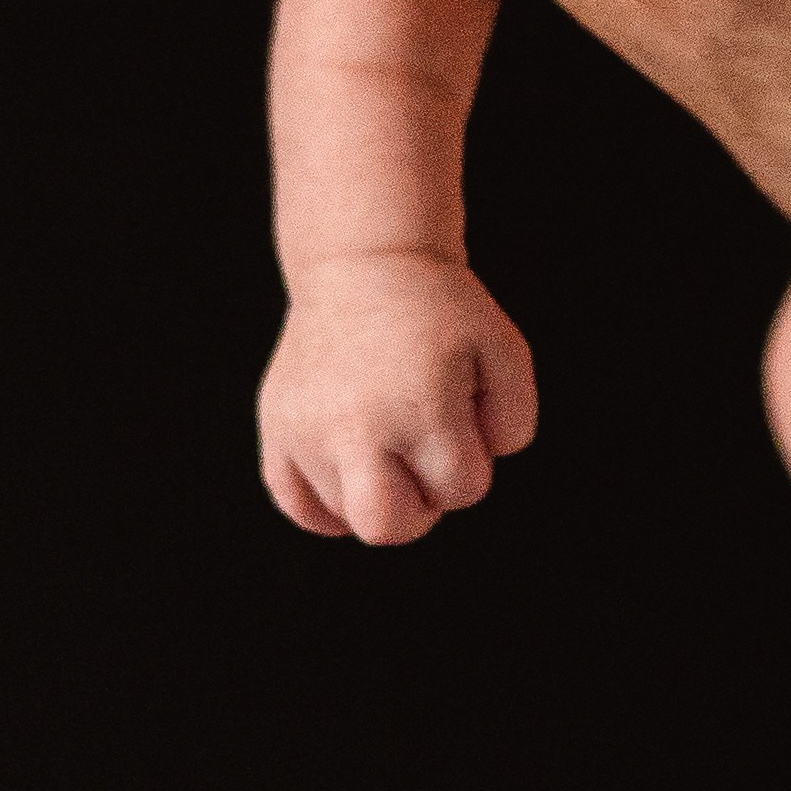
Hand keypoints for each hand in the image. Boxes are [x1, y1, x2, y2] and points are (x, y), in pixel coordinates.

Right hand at [259, 252, 537, 542]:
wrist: (365, 262)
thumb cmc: (439, 310)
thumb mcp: (503, 349)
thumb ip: (514, 421)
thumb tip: (479, 466)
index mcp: (420, 408)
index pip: (461, 490)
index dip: (472, 461)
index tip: (460, 417)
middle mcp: (356, 427)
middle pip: (388, 527)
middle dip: (421, 508)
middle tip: (424, 463)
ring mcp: (307, 431)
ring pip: (347, 516)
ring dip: (378, 490)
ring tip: (387, 436)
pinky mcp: (276, 428)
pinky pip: (296, 505)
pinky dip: (326, 504)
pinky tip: (350, 469)